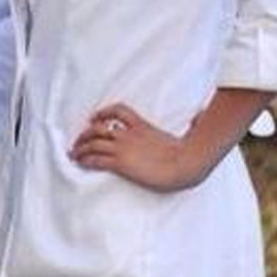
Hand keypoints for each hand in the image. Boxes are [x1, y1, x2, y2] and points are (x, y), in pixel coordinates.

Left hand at [71, 103, 209, 191]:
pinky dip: (85, 160)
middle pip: (98, 127)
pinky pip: (95, 159)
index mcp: (142, 126)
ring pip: (92, 143)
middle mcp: (128, 135)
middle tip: (78, 141)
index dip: (103, 112)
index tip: (94, 117)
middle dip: (85, 134)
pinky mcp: (120, 163)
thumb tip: (203, 115)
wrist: (186, 165)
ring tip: (74, 154)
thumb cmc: (189, 153)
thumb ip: (189, 122)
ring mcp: (123, 149)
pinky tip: (81, 163)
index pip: (119, 110)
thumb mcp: (183, 134)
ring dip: (80, 148)